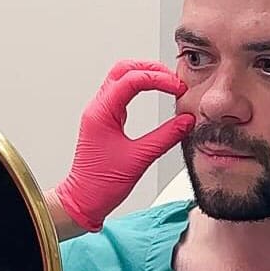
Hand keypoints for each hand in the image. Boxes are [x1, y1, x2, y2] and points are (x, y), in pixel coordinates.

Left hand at [53, 60, 194, 231]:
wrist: (82, 200)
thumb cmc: (100, 184)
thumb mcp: (139, 160)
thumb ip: (165, 138)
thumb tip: (186, 121)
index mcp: (101, 113)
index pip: (131, 80)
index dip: (159, 79)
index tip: (178, 88)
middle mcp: (98, 108)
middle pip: (124, 70)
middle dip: (151, 70)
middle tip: (174, 80)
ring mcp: (101, 113)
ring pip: (121, 78)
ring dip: (145, 76)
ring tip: (169, 84)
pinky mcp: (106, 121)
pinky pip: (122, 94)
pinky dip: (140, 88)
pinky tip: (156, 95)